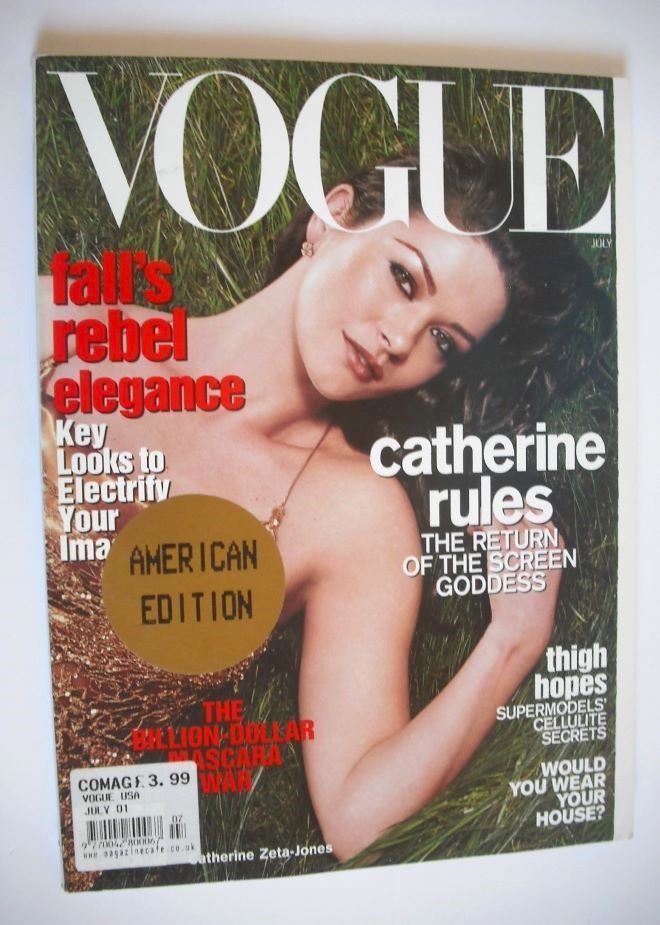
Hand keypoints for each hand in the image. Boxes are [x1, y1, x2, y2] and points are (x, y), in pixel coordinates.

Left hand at [476, 515, 562, 666]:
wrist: (524, 623)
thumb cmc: (532, 600)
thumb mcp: (546, 569)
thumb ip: (537, 548)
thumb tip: (517, 529)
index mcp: (556, 542)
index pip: (537, 510)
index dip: (518, 509)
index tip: (506, 517)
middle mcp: (541, 538)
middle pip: (517, 508)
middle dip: (499, 511)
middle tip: (488, 522)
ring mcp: (521, 542)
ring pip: (500, 513)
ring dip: (484, 516)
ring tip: (476, 527)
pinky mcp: (501, 550)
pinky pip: (487, 523)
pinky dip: (476, 523)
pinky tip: (471, 532)